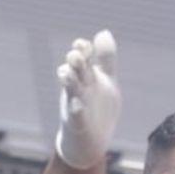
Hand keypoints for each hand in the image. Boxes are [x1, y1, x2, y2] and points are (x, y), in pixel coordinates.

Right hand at [54, 30, 119, 169]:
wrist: (91, 142)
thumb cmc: (98, 108)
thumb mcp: (106, 80)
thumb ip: (106, 58)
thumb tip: (103, 31)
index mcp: (87, 77)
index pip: (83, 58)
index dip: (82, 49)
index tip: (82, 45)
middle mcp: (79, 88)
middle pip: (76, 71)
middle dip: (75, 63)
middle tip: (74, 55)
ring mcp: (75, 105)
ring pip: (71, 91)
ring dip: (69, 82)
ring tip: (68, 74)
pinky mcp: (77, 124)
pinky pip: (75, 116)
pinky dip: (76, 110)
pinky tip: (77, 105)